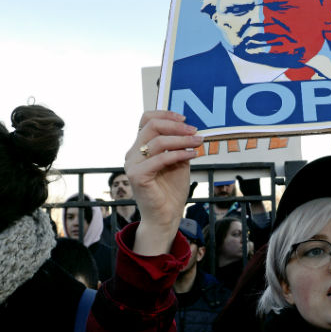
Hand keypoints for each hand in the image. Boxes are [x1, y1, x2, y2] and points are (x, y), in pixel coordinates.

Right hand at [125, 110, 201, 255]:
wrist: (166, 216)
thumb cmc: (171, 191)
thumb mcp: (178, 162)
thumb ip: (180, 146)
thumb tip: (192, 129)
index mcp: (140, 147)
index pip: (146, 120)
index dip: (165, 114)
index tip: (185, 118)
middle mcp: (133, 153)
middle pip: (152, 126)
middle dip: (177, 126)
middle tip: (195, 131)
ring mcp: (132, 164)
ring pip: (157, 141)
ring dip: (182, 140)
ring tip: (198, 143)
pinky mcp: (137, 176)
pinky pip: (160, 158)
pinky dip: (179, 154)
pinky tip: (192, 154)